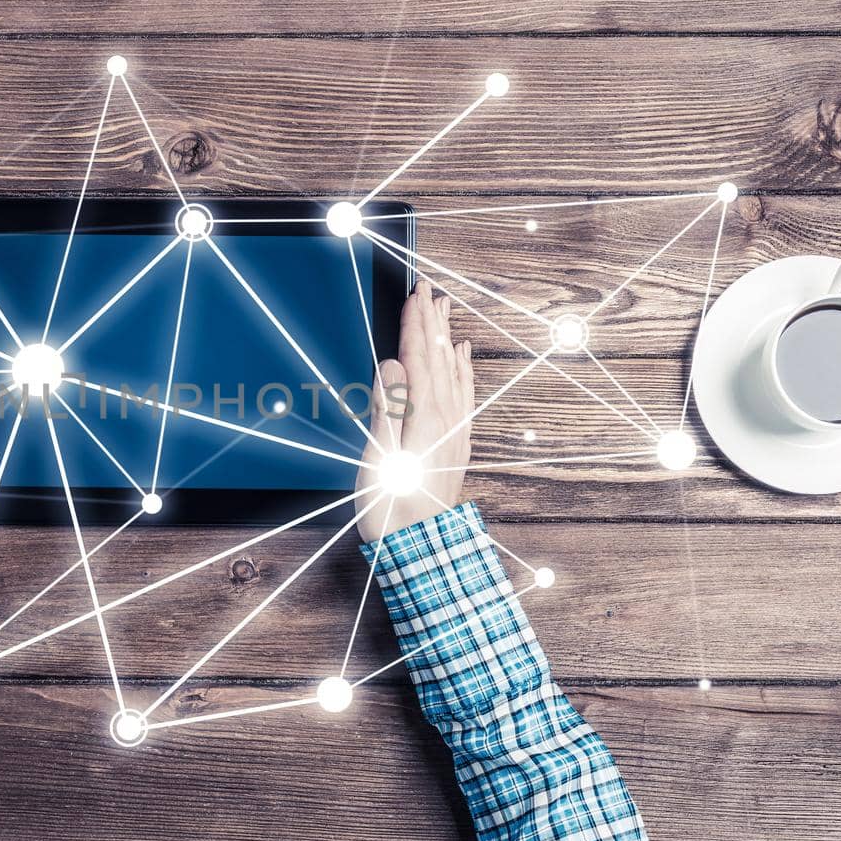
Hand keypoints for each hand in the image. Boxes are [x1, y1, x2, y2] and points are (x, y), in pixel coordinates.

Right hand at [356, 279, 474, 541]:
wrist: (420, 551)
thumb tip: (390, 366)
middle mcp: (445, 419)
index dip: (415, 324)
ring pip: (452, 371)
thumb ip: (385, 410)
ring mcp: (454, 431)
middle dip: (433, 321)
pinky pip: (464, 394)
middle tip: (429, 289)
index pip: (418, 358)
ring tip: (445, 310)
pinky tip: (462, 355)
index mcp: (422, 418)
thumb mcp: (377, 461)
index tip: (414, 294)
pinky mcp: (456, 444)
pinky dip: (463, 369)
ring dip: (447, 338)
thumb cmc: (391, 512)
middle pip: (439, 358)